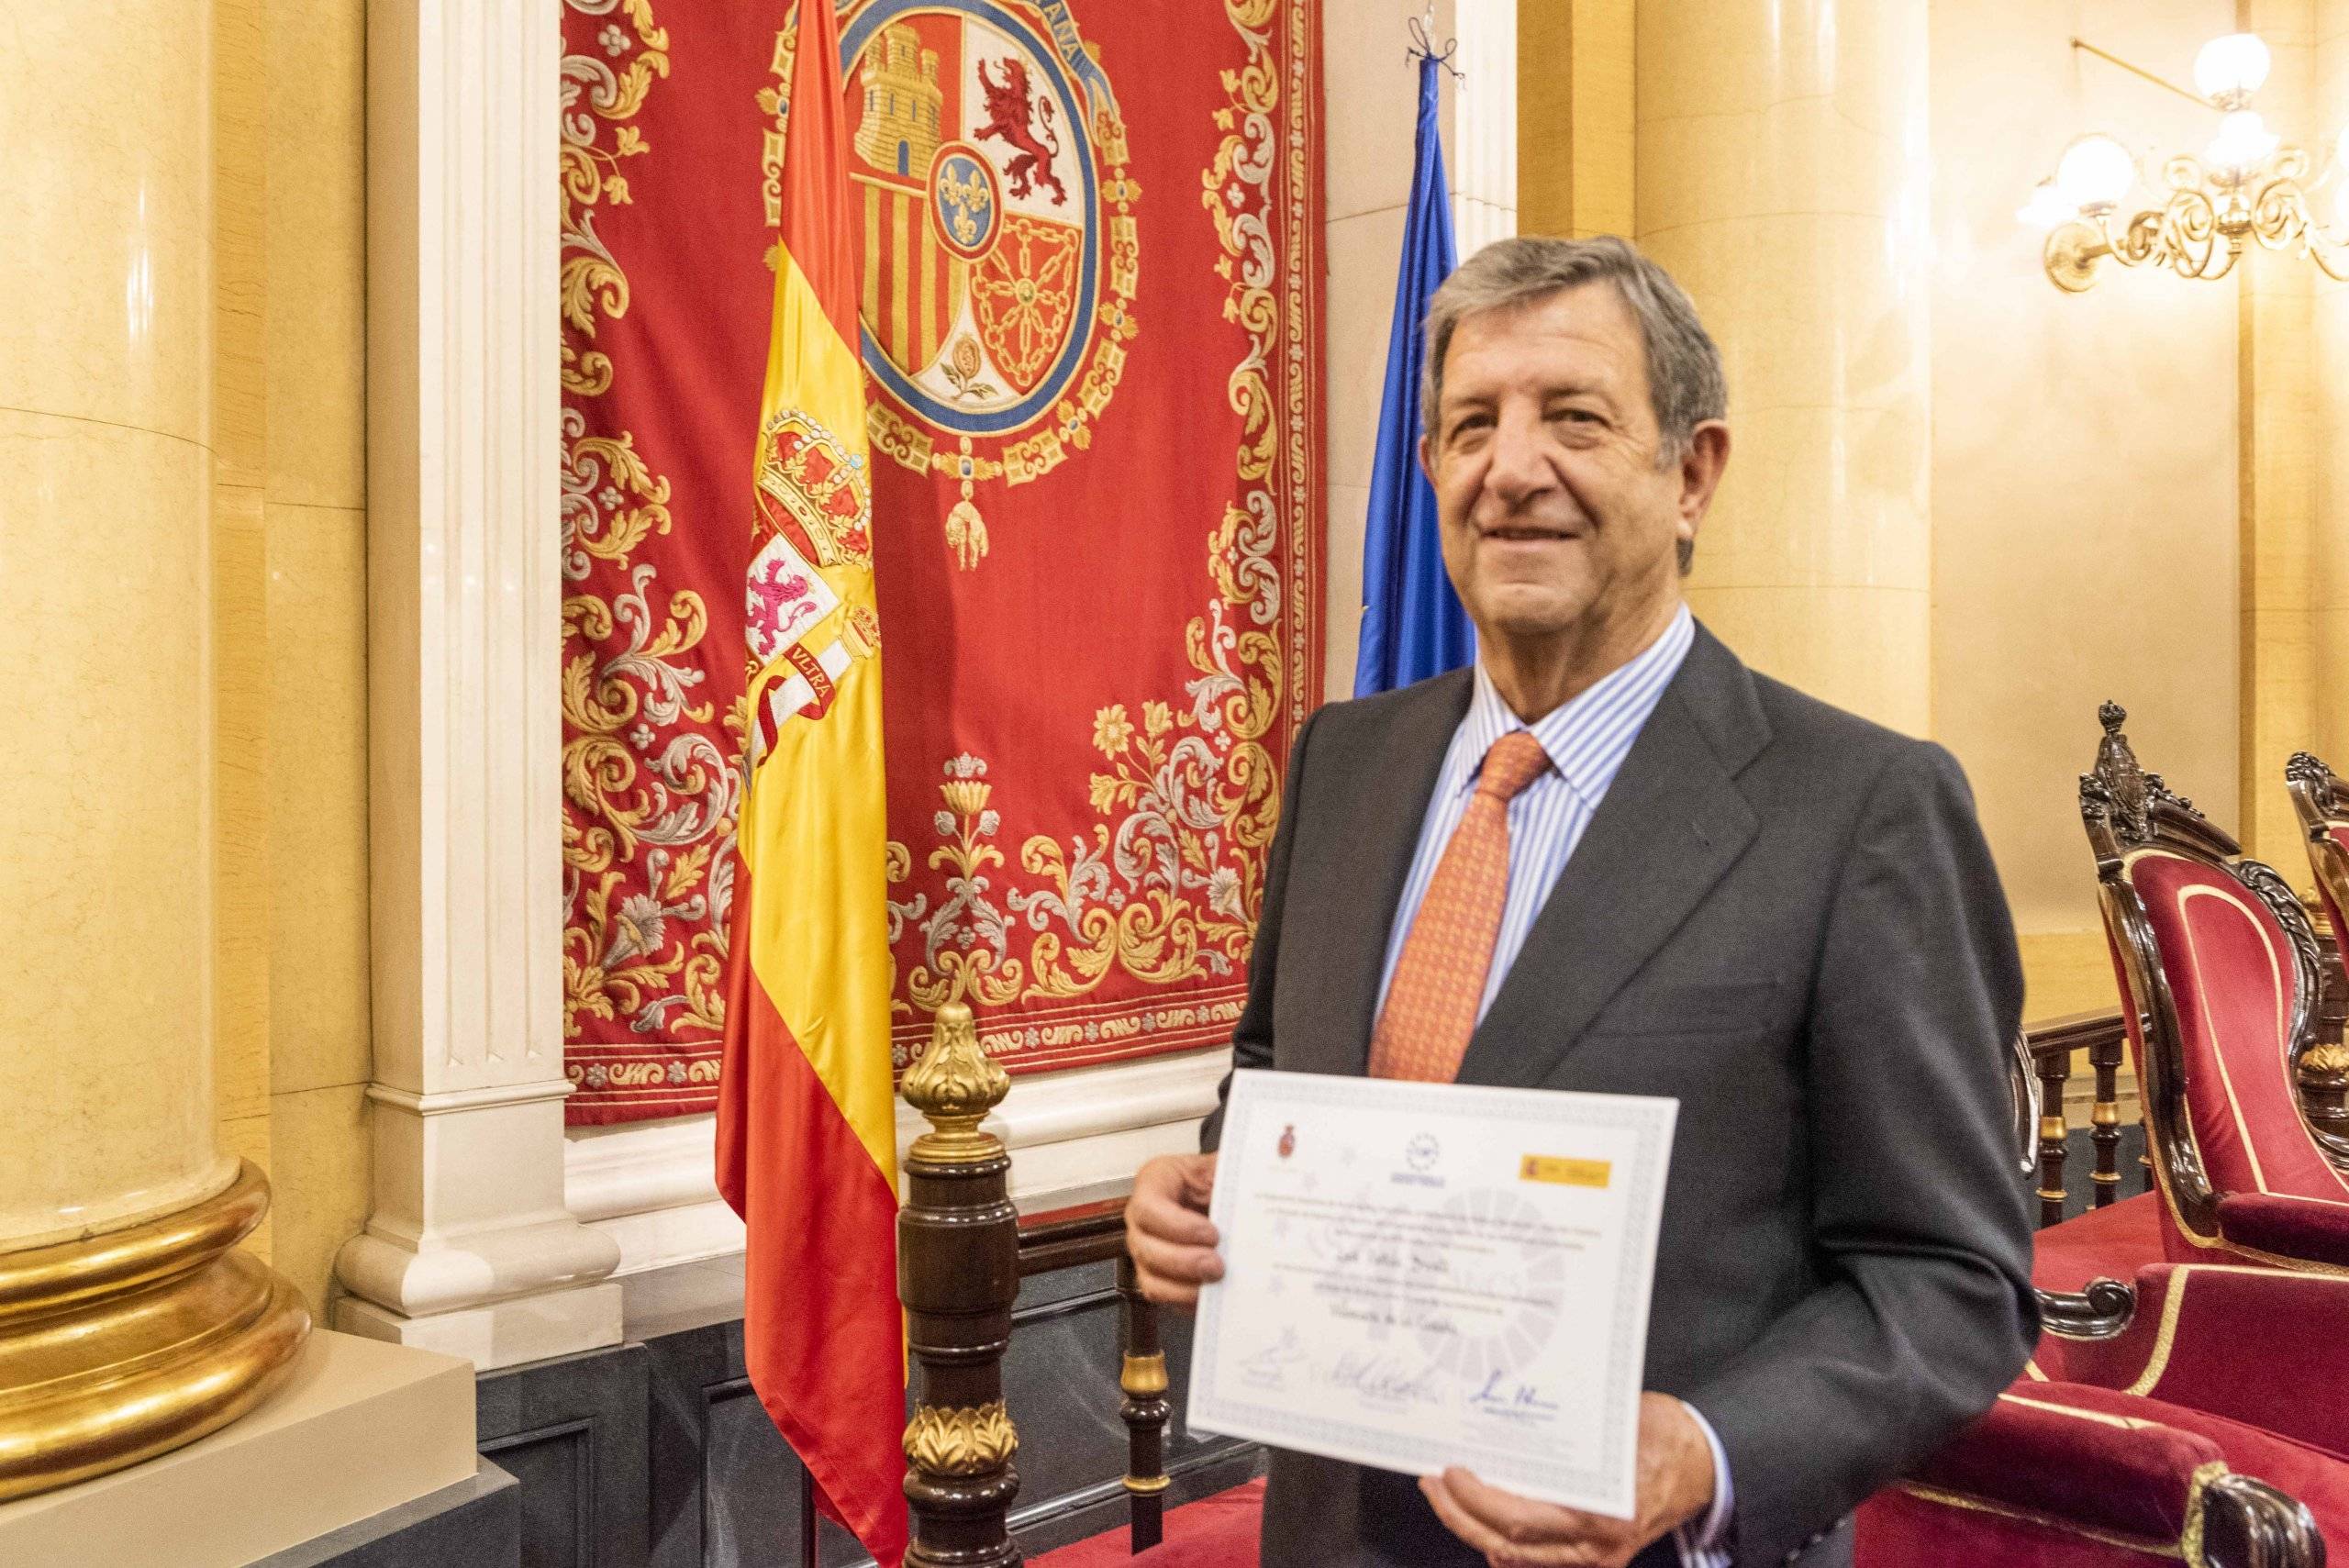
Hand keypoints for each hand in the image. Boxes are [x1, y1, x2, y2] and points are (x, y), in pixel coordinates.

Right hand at [1125, 1153, 1221, 1306]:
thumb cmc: (1216, 1180)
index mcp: (1155, 1182)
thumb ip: (1235, 1171)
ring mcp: (1145, 1250)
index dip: (1178, 1226)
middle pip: (1146, 1247)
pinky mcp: (1156, 1275)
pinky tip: (1212, 1296)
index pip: (1149, 1207)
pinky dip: (1187, 1300)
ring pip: (1150, 1278)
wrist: (1221, 1198)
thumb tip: (1264, 1171)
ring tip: (1217, 1284)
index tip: (1213, 1234)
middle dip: (1184, 1262)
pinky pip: (1163, 1296)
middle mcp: (1142, 1219)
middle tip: (1218, 1267)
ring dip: (1184, 1287)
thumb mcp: (1223, 1166)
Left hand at [1418, 1393, 1716, 1567]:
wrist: (1705, 1465)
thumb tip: (1507, 1421)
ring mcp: (1595, 1559)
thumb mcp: (1617, 1423)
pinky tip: (1482, 1520)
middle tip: (1432, 1481)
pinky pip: (1536, 1560)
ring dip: (1475, 1528)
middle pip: (1507, 1543)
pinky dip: (1503, 1543)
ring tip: (1446, 1495)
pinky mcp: (1595, 1558)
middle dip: (1459, 1514)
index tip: (1448, 1471)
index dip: (1476, 1500)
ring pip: (1516, 1556)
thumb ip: (1568, 1435)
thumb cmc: (1663, 1437)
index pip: (1519, 1518)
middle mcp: (1595, 1547)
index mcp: (1600, 1514)